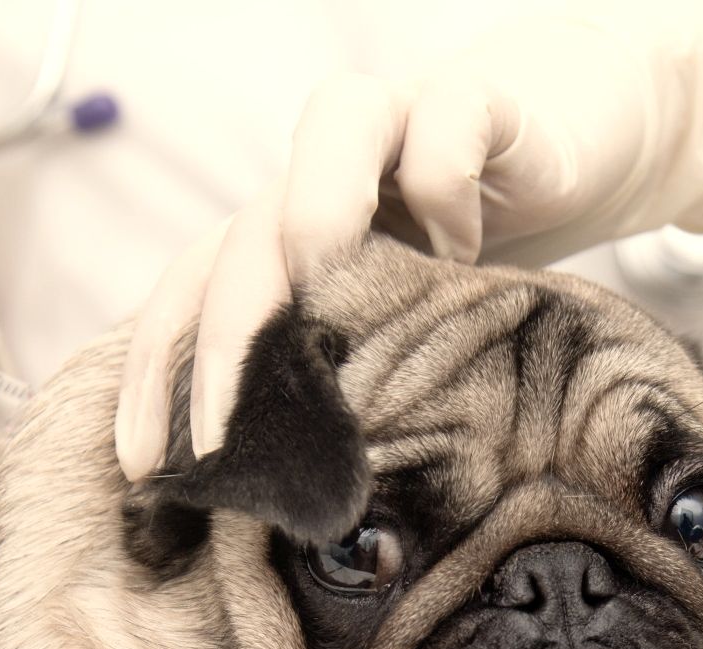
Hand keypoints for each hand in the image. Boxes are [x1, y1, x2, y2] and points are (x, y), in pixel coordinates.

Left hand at [116, 0, 702, 478]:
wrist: (562, 150)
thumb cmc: (458, 255)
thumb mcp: (386, 326)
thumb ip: (333, 373)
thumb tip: (284, 494)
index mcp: (279, 235)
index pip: (190, 296)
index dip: (153, 377)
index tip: (140, 465)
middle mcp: (314, 175)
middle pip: (239, 239)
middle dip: (219, 343)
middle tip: (217, 436)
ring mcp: (389, 126)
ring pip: (325, 138)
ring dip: (317, 223)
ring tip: (337, 303)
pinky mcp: (473, 100)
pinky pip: (442, 131)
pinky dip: (445, 191)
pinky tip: (466, 247)